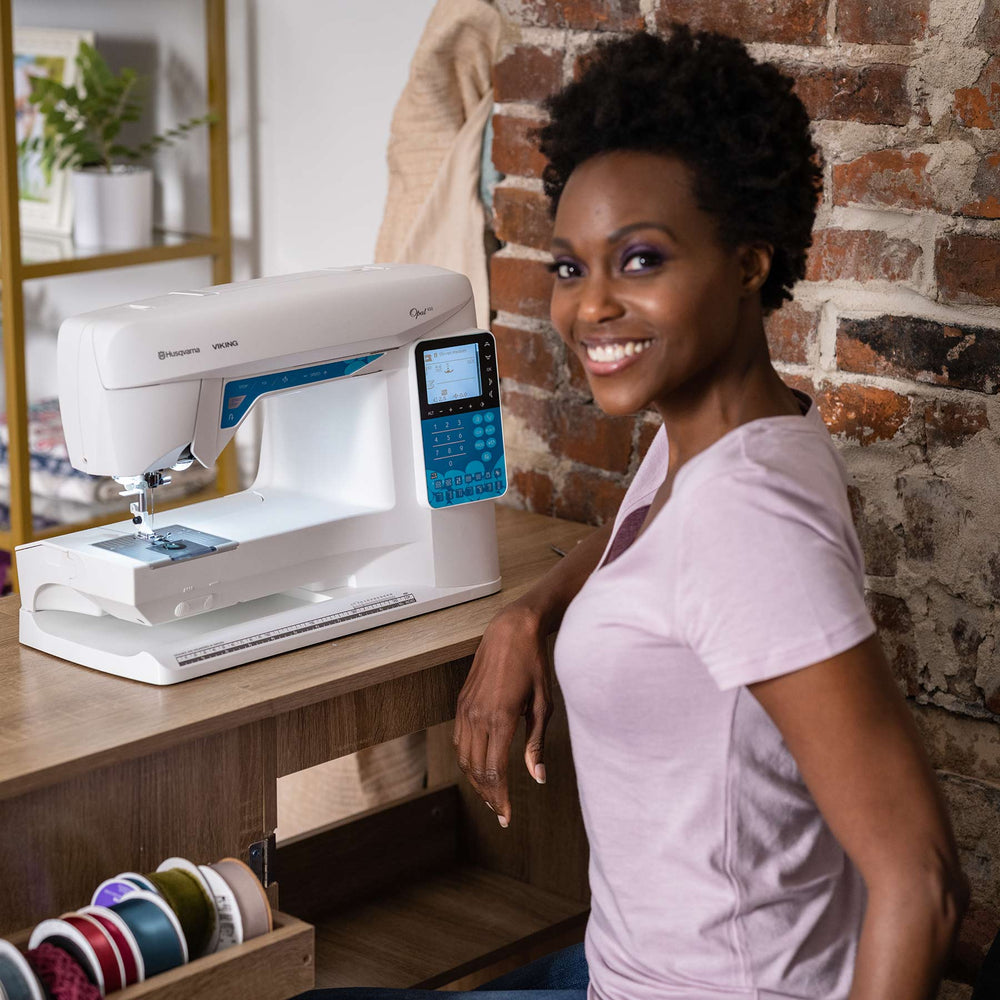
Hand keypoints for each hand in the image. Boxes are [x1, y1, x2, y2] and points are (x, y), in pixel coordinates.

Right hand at [453, 601, 552, 826]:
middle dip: (488, 795)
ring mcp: (466, 709)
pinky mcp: (461, 702)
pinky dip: (466, 760)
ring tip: (491, 795)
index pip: (494, 771)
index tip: (507, 816)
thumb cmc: (534, 665)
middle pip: (476, 769)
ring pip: (463, 757)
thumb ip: (537, 743)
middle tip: (500, 813)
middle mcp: (478, 716)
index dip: (500, 798)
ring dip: (475, 780)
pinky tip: (479, 767)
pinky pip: (458, 739)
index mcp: (500, 718)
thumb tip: (538, 777)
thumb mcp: (544, 705)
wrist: (511, 631)